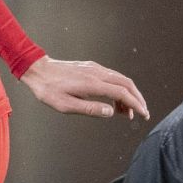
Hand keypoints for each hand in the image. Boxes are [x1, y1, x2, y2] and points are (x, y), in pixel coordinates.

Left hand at [20, 57, 148, 119]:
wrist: (38, 70)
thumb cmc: (49, 90)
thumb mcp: (66, 105)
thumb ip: (89, 109)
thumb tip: (111, 112)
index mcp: (93, 84)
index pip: (122, 93)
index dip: (135, 104)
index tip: (144, 114)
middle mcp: (97, 73)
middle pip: (127, 83)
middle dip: (138, 98)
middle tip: (143, 113)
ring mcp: (95, 68)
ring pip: (120, 79)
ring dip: (129, 94)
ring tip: (128, 112)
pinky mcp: (91, 68)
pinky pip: (112, 77)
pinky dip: (119, 88)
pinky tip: (115, 101)